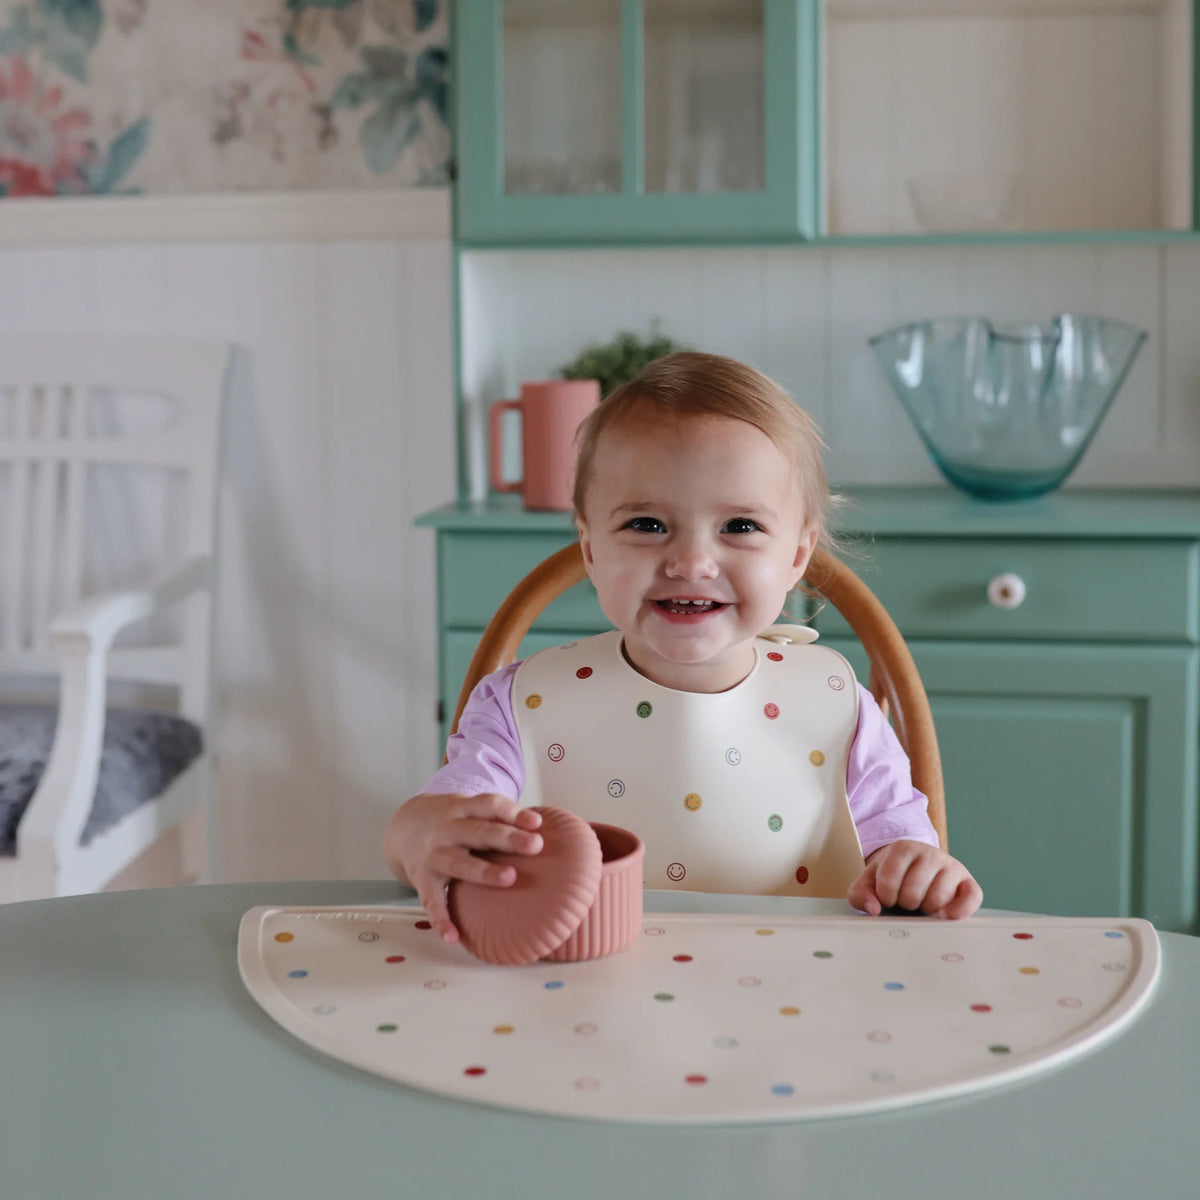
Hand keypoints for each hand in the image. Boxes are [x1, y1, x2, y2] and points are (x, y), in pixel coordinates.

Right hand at [383, 792, 543, 942]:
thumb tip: (540, 826)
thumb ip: (499, 815)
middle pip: (480, 832)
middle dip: (507, 838)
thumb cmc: (452, 819)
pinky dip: (441, 919)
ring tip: (510, 878)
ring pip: (460, 863)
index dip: (513, 813)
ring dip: (484, 872)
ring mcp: (434, 854)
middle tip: (535, 845)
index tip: (537, 823)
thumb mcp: (469, 808)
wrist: (404, 827)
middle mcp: (447, 829)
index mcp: (462, 808)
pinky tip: (454, 936)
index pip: (489, 805)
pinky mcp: (423, 879)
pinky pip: (432, 901)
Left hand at [847, 839, 981, 919]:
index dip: (885, 895)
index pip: (889, 879)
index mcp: (904, 848)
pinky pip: (970, 899)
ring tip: (922, 903)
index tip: (887, 896)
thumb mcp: (870, 881)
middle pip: (913, 892)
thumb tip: (873, 909)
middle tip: (906, 900)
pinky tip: (943, 915)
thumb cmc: (892, 877)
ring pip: (937, 899)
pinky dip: (958, 911)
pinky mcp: (969, 883)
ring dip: (926, 909)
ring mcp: (952, 867)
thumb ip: (861, 894)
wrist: (917, 869)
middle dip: (906, 903)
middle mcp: (931, 853)